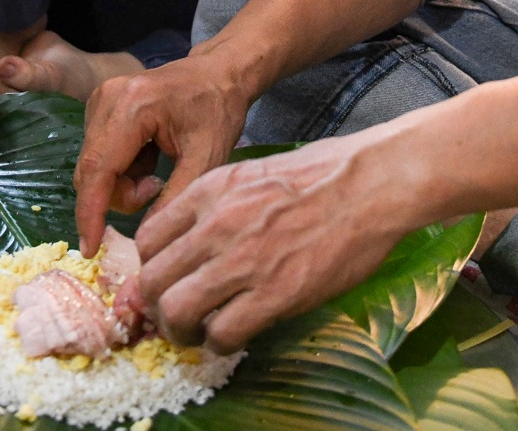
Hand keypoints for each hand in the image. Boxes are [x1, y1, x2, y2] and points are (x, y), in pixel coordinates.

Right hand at [72, 53, 250, 255]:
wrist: (218, 73)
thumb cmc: (218, 111)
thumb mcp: (207, 159)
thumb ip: (175, 198)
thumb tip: (146, 241)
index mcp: (132, 106)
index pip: (99, 168)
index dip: (90, 212)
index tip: (90, 248)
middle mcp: (107, 98)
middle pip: (92, 170)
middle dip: (120, 195)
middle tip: (157, 189)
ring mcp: (100, 99)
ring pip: (93, 166)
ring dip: (121, 183)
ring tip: (157, 171)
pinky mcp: (100, 105)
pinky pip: (98, 154)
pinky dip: (120, 169)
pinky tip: (148, 157)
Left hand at [133, 131, 417, 353]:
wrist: (370, 182)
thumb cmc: (320, 175)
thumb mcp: (250, 174)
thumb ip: (215, 206)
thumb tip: (192, 244)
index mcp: (208, 191)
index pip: (147, 240)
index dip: (151, 269)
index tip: (165, 282)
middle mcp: (215, 225)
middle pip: (153, 280)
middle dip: (156, 306)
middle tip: (174, 316)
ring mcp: (243, 260)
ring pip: (177, 311)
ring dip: (180, 332)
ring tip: (196, 334)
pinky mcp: (275, 293)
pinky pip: (223, 333)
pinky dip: (219, 344)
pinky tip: (232, 338)